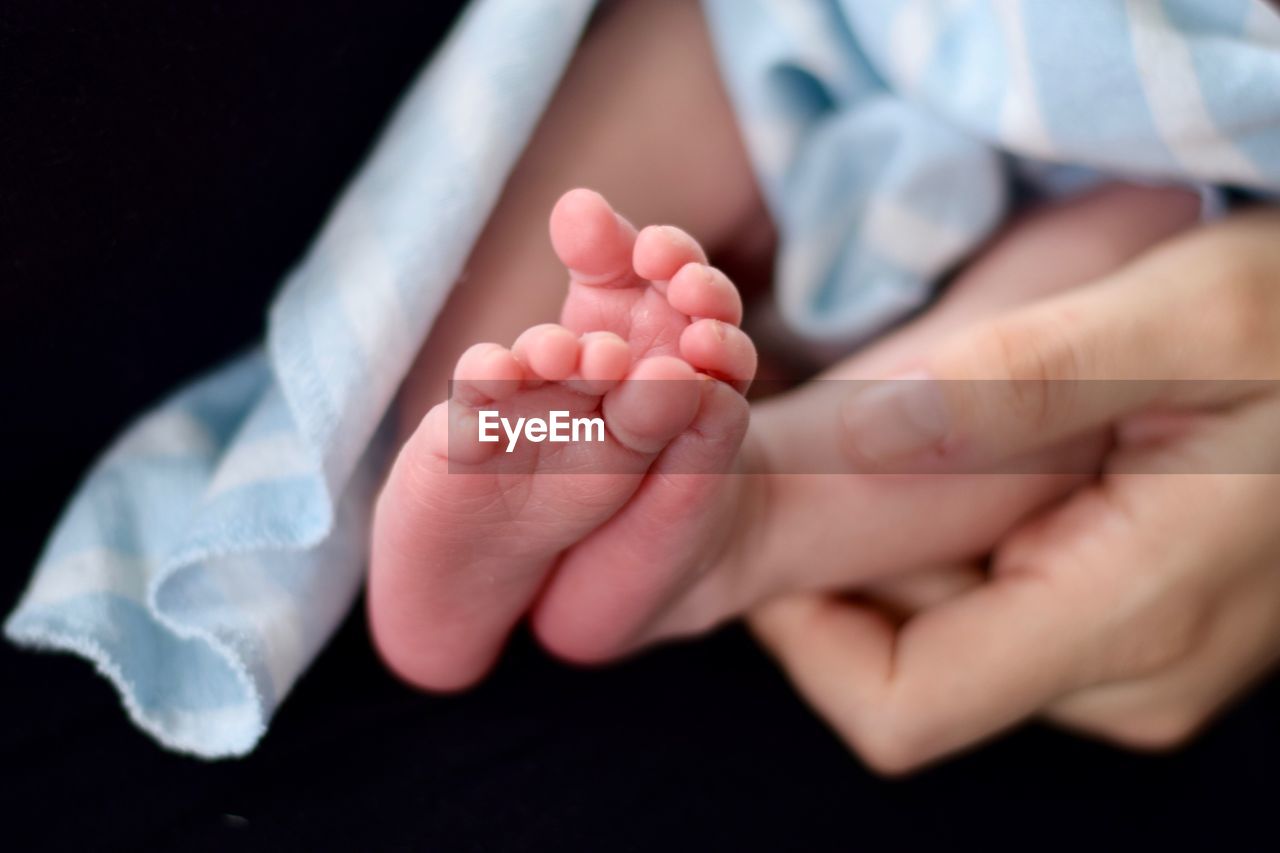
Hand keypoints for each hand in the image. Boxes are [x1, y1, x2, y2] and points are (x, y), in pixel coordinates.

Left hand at [750, 209, 1279, 773]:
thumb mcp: (1188, 313)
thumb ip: (1024, 376)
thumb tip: (859, 433)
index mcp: (1126, 621)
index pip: (898, 707)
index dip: (805, 629)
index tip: (778, 516)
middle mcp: (1128, 675)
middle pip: (909, 658)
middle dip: (854, 555)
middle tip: (839, 433)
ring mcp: (1138, 658)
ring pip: (950, 626)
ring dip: (909, 535)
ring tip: (926, 422)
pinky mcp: (1139, 622)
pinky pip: (1004, 599)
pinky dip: (964, 529)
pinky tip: (983, 443)